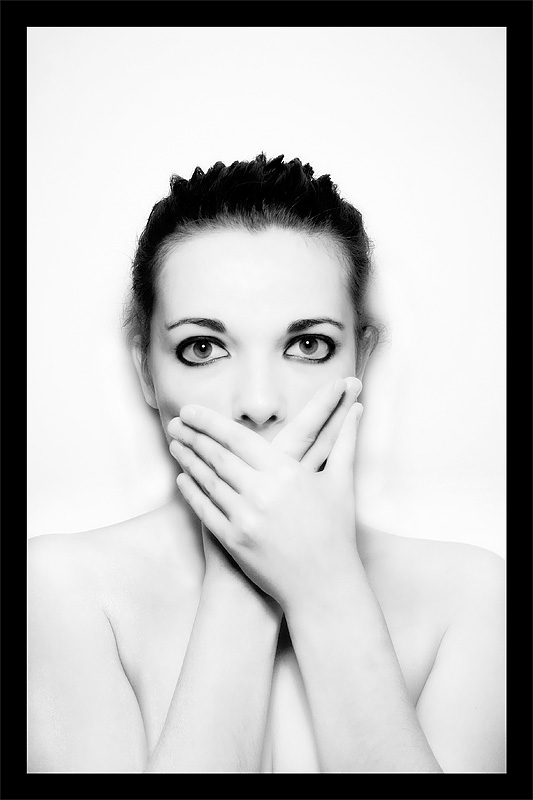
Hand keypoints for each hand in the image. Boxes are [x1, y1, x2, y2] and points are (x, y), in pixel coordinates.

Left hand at [168, 380, 363, 612]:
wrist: (324, 586)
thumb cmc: (336, 532)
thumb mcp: (341, 483)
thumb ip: (344, 441)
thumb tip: (359, 408)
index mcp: (286, 473)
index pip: (238, 438)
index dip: (210, 421)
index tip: (191, 410)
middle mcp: (261, 492)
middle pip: (217, 456)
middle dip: (193, 436)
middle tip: (175, 422)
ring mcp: (245, 518)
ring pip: (207, 481)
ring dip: (188, 460)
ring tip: (175, 444)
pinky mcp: (234, 541)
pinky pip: (205, 510)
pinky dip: (191, 492)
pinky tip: (182, 479)